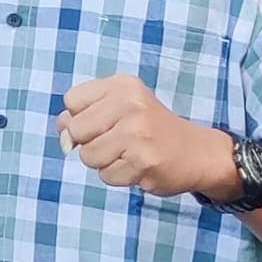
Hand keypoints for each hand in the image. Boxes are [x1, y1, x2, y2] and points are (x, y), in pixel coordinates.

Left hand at [56, 76, 233, 199]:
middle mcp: (130, 104)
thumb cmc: (152, 129)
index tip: (104, 121)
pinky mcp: (142, 161)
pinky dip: (118, 177)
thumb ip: (86, 113)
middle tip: (118, 141)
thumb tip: (62, 132)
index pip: (71, 100)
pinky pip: (106, 176)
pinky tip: (137, 166)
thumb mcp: (122, 107)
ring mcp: (137, 133)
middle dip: (90, 142)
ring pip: (88, 156)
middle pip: (76, 130)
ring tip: (128, 154)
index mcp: (123, 85)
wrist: (198, 153)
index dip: (80, 116)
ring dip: (104, 162)